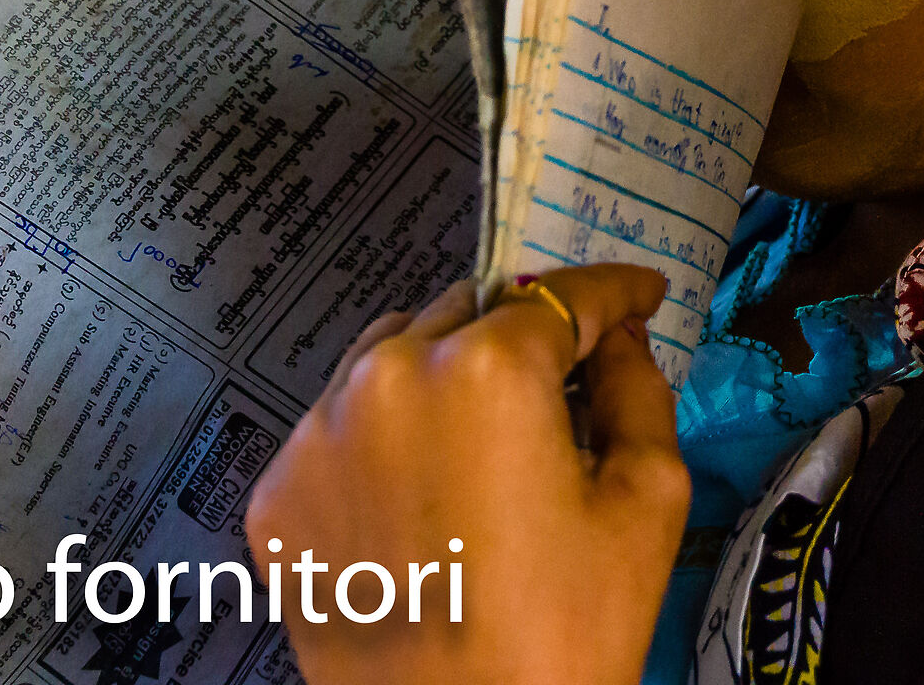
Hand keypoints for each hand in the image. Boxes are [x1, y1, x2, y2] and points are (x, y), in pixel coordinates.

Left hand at [246, 264, 689, 684]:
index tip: (642, 296)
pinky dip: (386, 440)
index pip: (562, 297)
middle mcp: (388, 375)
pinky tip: (424, 501)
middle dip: (523, 342)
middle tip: (563, 396)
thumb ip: (638, 389)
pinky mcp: (277, 492)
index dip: (615, 291)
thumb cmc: (569, 632)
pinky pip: (341, 427)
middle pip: (470, 314)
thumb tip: (618, 340)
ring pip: (393, 357)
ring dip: (444, 377)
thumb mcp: (646, 501)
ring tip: (483, 448)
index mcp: (488, 368)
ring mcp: (318, 433)